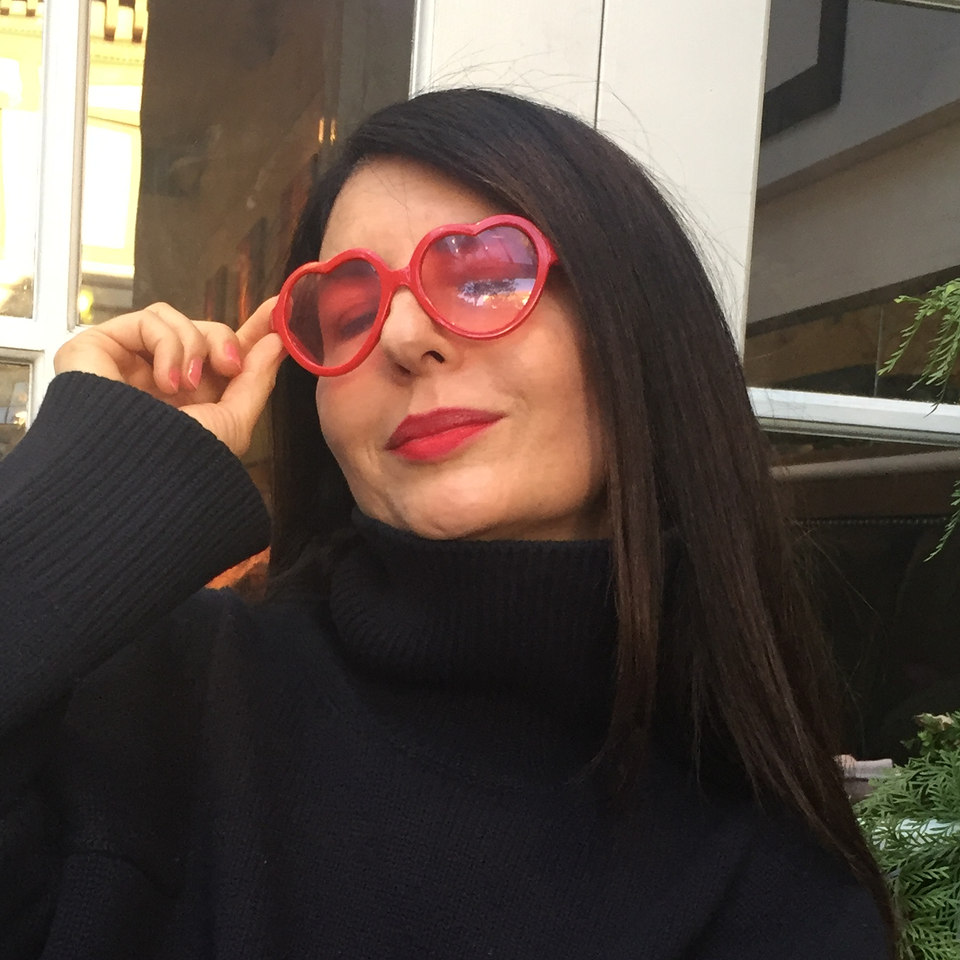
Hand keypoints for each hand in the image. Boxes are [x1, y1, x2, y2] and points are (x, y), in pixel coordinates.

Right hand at [54, 299, 286, 456]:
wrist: (134, 474)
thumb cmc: (180, 462)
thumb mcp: (232, 422)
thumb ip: (256, 380)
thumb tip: (275, 343)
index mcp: (191, 398)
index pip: (221, 352)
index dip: (250, 331)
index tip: (276, 312)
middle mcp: (159, 377)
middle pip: (200, 329)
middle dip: (223, 340)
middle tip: (229, 366)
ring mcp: (128, 360)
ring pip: (174, 319)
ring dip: (193, 346)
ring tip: (186, 385)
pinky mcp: (99, 346)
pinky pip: (147, 320)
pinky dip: (166, 345)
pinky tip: (165, 381)